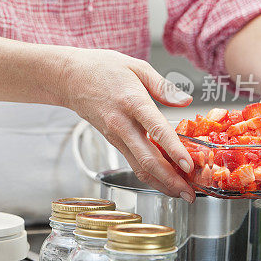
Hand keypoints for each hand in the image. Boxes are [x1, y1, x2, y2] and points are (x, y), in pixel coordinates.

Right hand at [59, 49, 196, 201]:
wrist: (69, 78)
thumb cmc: (102, 68)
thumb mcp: (137, 67)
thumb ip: (163, 86)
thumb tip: (185, 101)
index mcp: (133, 102)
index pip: (156, 131)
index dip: (174, 150)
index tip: (189, 165)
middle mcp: (123, 124)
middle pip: (148, 160)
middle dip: (171, 180)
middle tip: (190, 194)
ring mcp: (116, 136)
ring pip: (139, 167)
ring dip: (161, 183)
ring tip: (181, 193)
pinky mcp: (113, 141)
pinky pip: (133, 162)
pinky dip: (150, 174)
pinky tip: (165, 178)